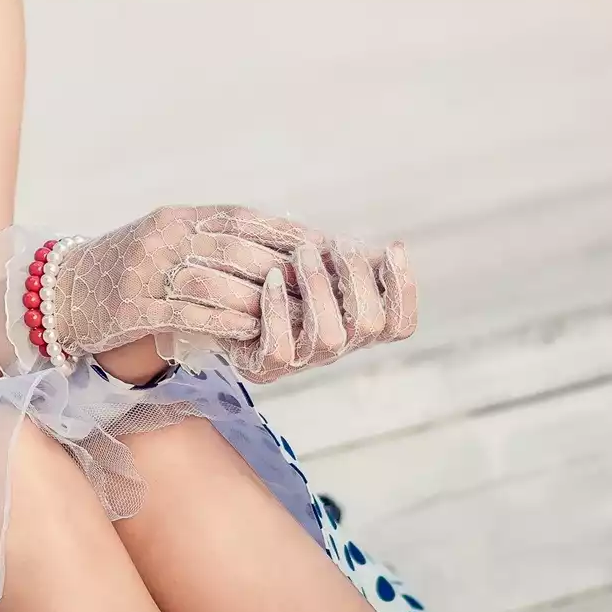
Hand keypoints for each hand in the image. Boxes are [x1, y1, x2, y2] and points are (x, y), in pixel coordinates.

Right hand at [42, 204, 325, 360]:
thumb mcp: (168, 240)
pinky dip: (220, 322)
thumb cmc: (127, 269)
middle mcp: (163, 235)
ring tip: (287, 316)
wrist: (61, 291)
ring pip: (211, 280)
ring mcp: (145, 269)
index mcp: (177, 217)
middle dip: (280, 269)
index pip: (242, 218)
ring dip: (254, 300)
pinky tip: (246, 332)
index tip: (323, 248)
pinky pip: (184, 312)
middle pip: (233, 247)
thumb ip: (212, 241)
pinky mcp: (131, 305)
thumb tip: (278, 250)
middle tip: (317, 290)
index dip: (285, 233)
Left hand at [172, 211, 417, 383]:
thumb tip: (389, 250)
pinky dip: (279, 309)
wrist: (207, 297)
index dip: (404, 289)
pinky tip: (271, 279)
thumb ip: (345, 261)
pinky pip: (281, 348)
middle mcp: (334, 347)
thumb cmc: (268, 275)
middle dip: (355, 276)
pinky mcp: (262, 367)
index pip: (399, 324)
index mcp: (353, 324)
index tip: (393, 246)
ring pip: (330, 337)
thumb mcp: (311, 263)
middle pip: (370, 325)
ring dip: (319, 286)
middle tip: (334, 244)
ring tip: (303, 253)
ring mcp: (300, 360)